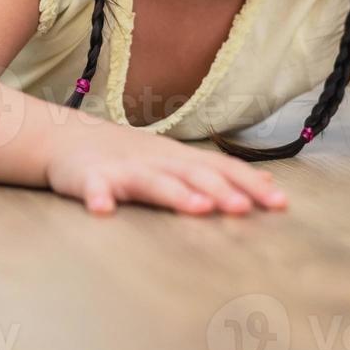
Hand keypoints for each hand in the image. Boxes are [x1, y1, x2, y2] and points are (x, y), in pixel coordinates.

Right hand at [44, 121, 288, 215]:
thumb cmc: (130, 157)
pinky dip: (98, 198)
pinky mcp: (90, 178)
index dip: (250, 185)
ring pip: (152, 182)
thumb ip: (219, 173)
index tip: (280, 203)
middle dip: (220, 191)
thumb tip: (267, 182)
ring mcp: (123, 170)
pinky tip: (103, 210)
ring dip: (175, 194)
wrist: (68, 138)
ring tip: (196, 208)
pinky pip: (94, 189)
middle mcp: (157, 162)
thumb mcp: (178, 161)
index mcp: (180, 160)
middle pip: (193, 175)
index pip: (222, 169)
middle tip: (244, 208)